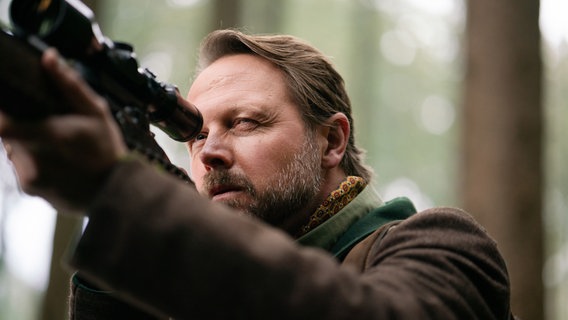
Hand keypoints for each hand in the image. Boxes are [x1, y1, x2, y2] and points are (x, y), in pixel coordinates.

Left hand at [0, 48, 127, 212]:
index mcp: (46, 135)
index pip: (1, 123)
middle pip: (6, 134)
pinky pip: (22, 169)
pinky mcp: (32, 190)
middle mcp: (33, 159)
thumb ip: (69, 84)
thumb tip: (48, 57)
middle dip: (20, 125)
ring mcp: (30, 177)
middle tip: (45, 125)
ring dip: (26, 143)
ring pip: (13, 151)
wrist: (118, 193)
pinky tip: (57, 162)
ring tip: (55, 146)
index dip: (1, 112)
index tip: (9, 105)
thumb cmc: (108, 151)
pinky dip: (33, 162)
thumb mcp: (96, 112)